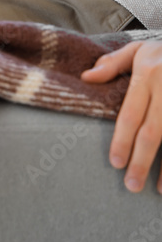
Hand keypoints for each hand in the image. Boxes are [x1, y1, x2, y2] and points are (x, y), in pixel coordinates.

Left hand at [81, 40, 161, 192]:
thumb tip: (86, 77)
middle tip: (131, 185)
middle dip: (142, 161)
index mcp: (148, 74)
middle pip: (153, 132)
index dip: (123, 140)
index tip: (115, 163)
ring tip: (158, 192)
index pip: (131, 113)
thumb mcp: (139, 49)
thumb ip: (113, 63)